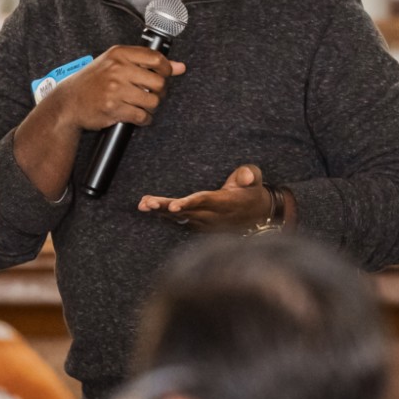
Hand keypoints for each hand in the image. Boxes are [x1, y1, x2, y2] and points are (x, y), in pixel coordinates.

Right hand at [44, 46, 185, 133]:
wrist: (69, 102)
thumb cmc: (93, 81)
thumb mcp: (117, 64)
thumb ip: (147, 63)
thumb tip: (180, 67)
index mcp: (119, 54)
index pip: (156, 59)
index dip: (167, 70)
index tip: (164, 76)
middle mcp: (118, 69)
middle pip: (159, 82)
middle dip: (160, 92)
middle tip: (153, 95)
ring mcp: (115, 89)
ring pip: (153, 101)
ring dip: (151, 107)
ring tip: (142, 106)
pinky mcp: (113, 109)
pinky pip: (142, 116)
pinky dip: (143, 119)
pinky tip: (136, 116)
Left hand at [138, 164, 275, 233]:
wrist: (256, 214)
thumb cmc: (251, 191)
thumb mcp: (254, 178)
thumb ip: (249, 174)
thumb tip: (247, 177)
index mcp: (224, 202)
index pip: (204, 202)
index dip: (188, 204)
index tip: (173, 206)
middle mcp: (212, 215)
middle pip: (186, 211)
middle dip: (165, 208)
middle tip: (146, 204)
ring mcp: (205, 222)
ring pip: (179, 217)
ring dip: (159, 212)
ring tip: (142, 204)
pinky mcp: (199, 224)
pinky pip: (179, 221)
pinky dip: (163, 215)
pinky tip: (147, 207)